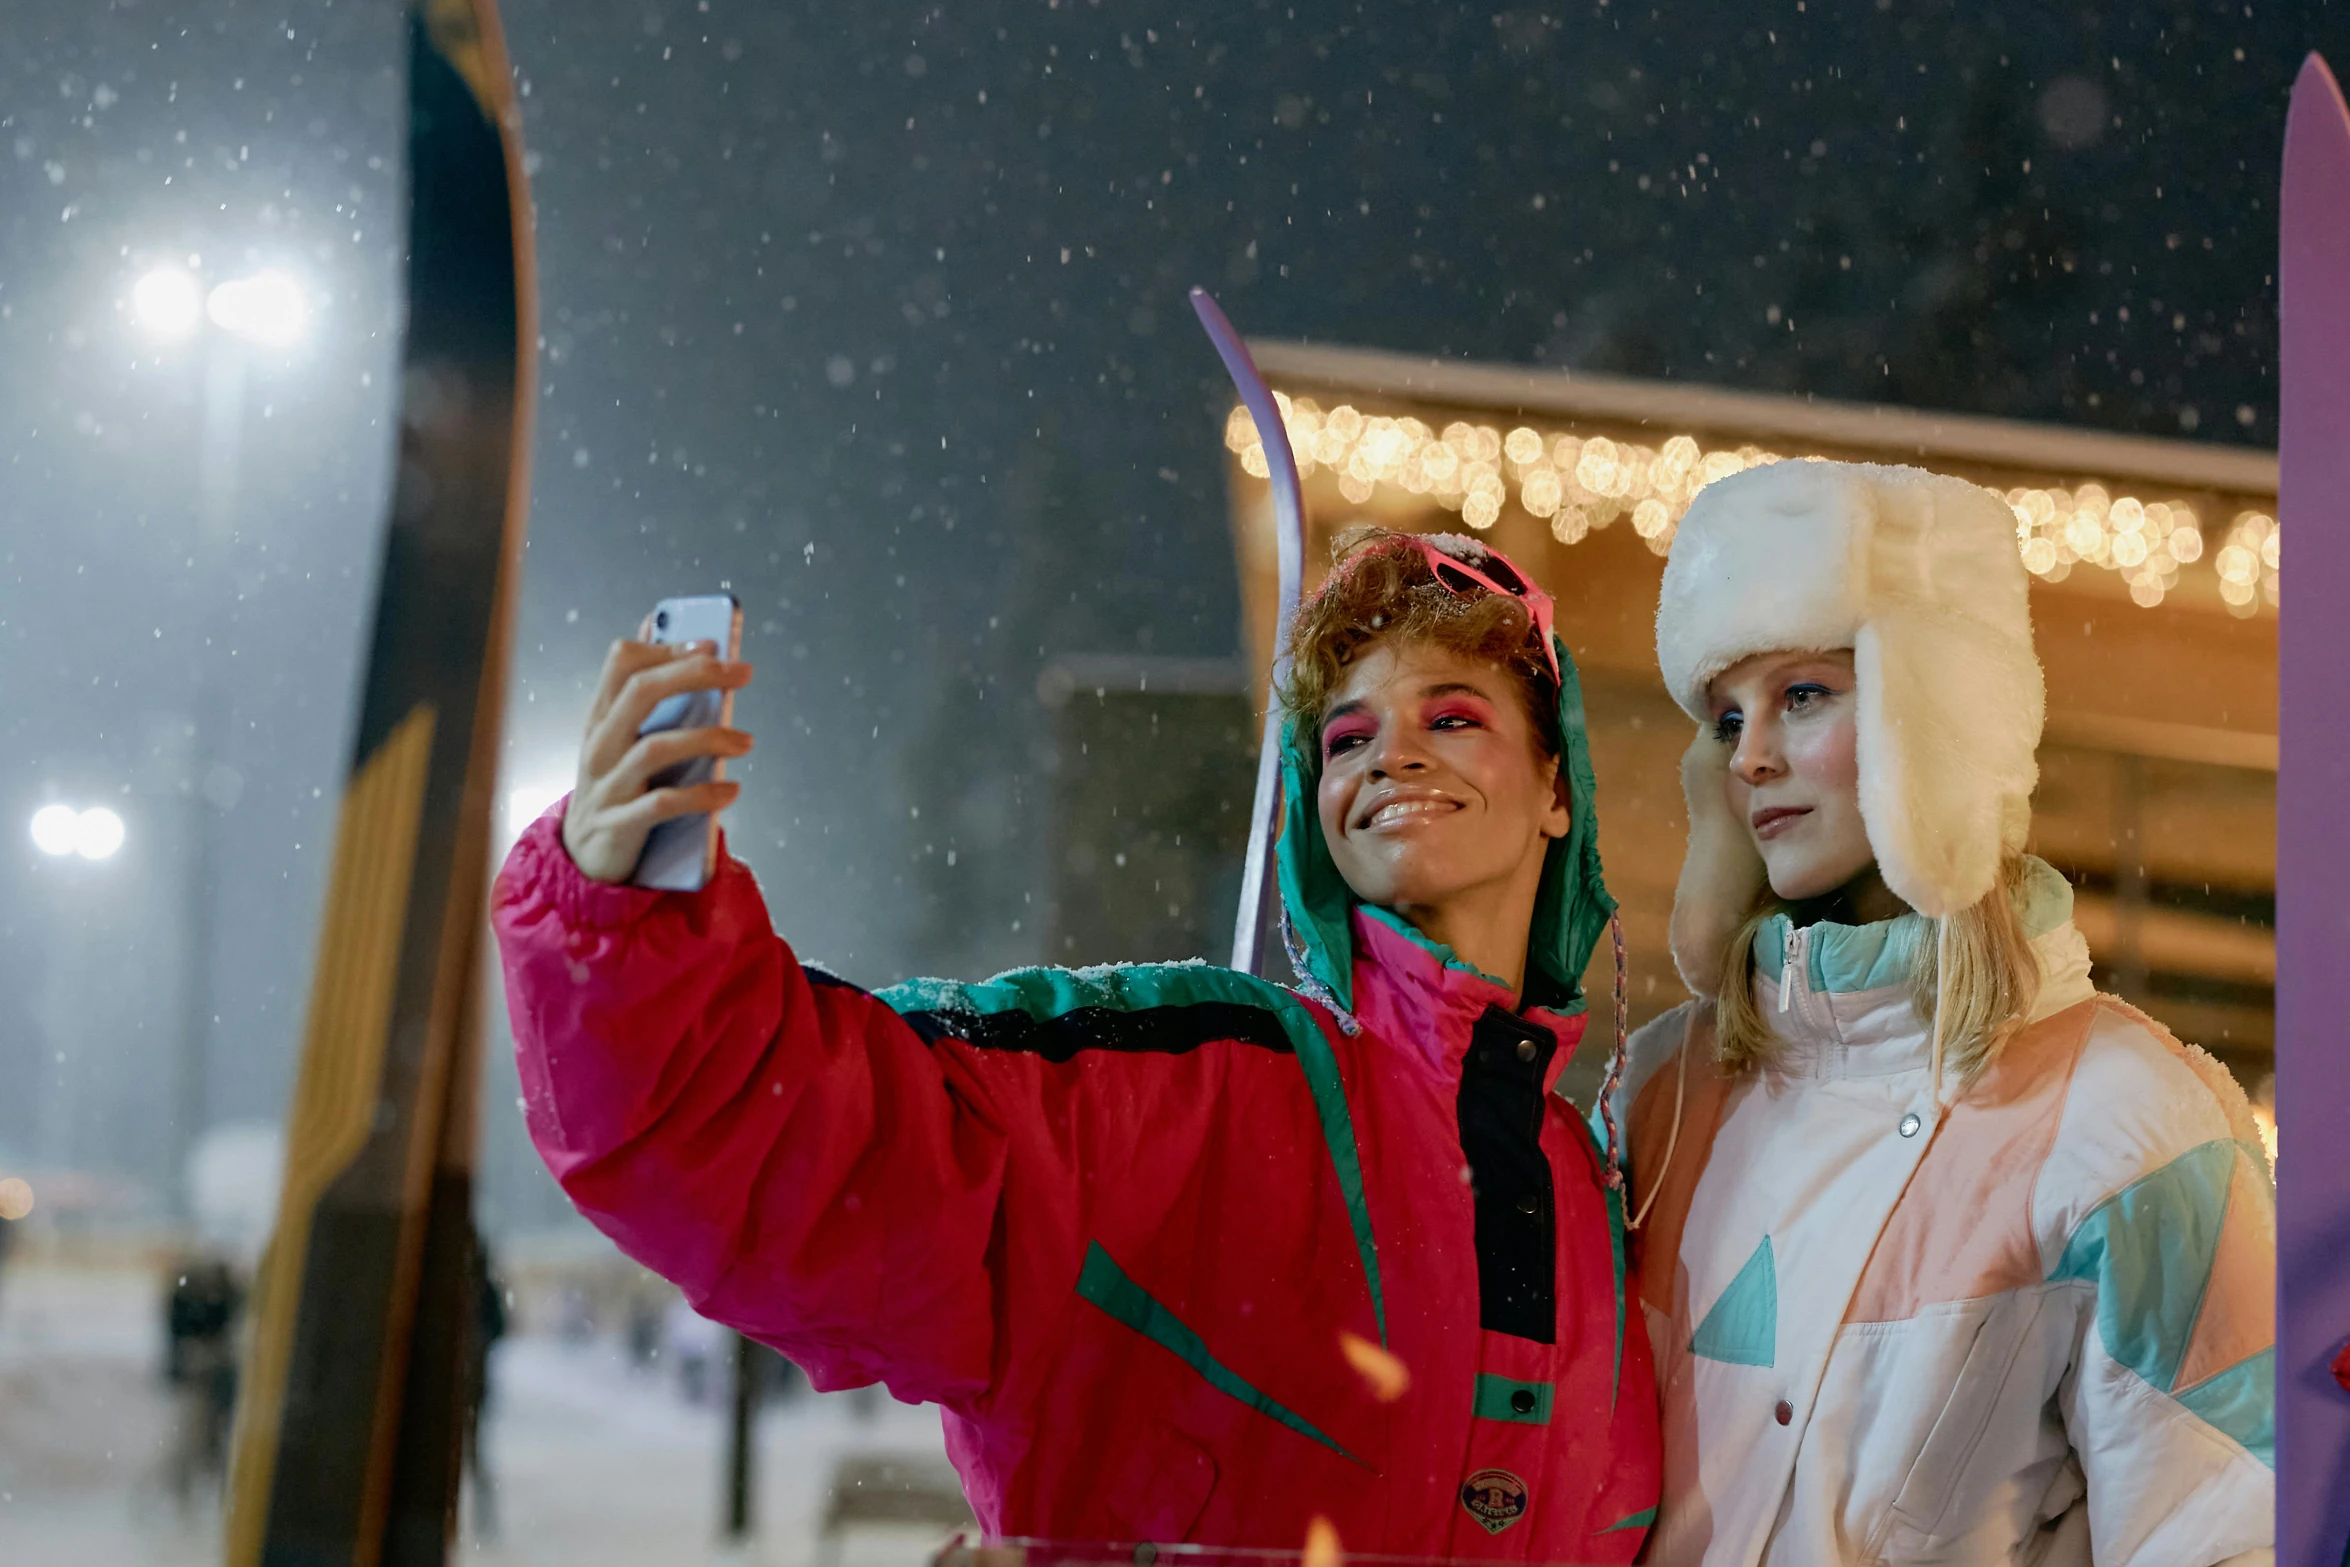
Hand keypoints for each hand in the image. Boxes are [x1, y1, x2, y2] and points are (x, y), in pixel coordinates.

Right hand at [562, 637, 754, 884]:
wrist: (582, 854)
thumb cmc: (614, 783)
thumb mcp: (619, 734)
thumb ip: (638, 687)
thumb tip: (652, 623)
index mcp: (601, 716)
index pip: (623, 663)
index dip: (668, 648)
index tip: (713, 645)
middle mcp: (599, 744)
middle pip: (641, 692)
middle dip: (695, 675)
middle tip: (743, 673)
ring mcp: (607, 784)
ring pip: (655, 748)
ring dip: (708, 739)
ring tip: (747, 741)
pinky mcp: (619, 824)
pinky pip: (661, 805)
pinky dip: (701, 796)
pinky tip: (731, 791)